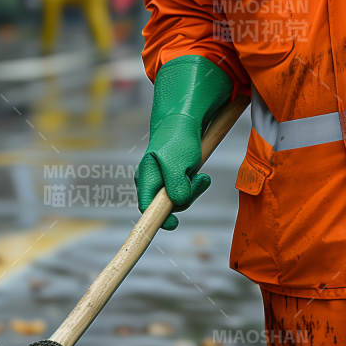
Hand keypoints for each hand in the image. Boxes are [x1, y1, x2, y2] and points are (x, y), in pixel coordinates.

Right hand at [136, 113, 210, 230]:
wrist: (182, 121)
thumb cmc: (178, 140)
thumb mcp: (178, 164)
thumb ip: (176, 187)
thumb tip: (178, 204)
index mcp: (145, 179)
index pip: (147, 209)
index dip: (158, 221)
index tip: (174, 224)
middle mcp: (150, 183)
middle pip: (167, 206)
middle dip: (186, 197)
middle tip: (199, 179)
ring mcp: (161, 182)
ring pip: (178, 199)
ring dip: (192, 189)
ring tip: (200, 174)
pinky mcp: (172, 180)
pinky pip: (184, 191)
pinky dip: (194, 184)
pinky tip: (198, 173)